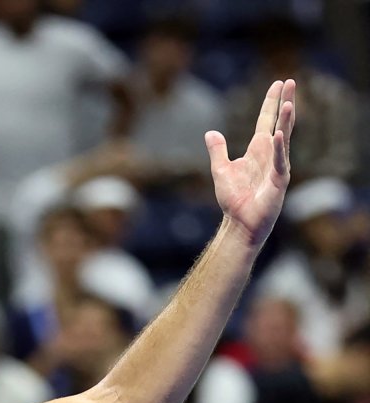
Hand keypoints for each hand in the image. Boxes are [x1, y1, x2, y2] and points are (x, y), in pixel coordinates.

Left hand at [206, 79, 294, 245]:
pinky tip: (276, 135)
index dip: (271, 103)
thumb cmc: (234, 199)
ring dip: (285, 121)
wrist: (239, 222)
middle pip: (279, 123)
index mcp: (258, 150)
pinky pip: (279, 162)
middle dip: (285, 103)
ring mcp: (277, 166)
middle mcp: (270, 155)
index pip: (266, 120)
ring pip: (283, 139)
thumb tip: (211, 132)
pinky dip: (277, 149)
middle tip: (291, 82)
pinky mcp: (278, 181)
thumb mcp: (221, 169)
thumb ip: (218, 150)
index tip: (278, 84)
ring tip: (289, 103)